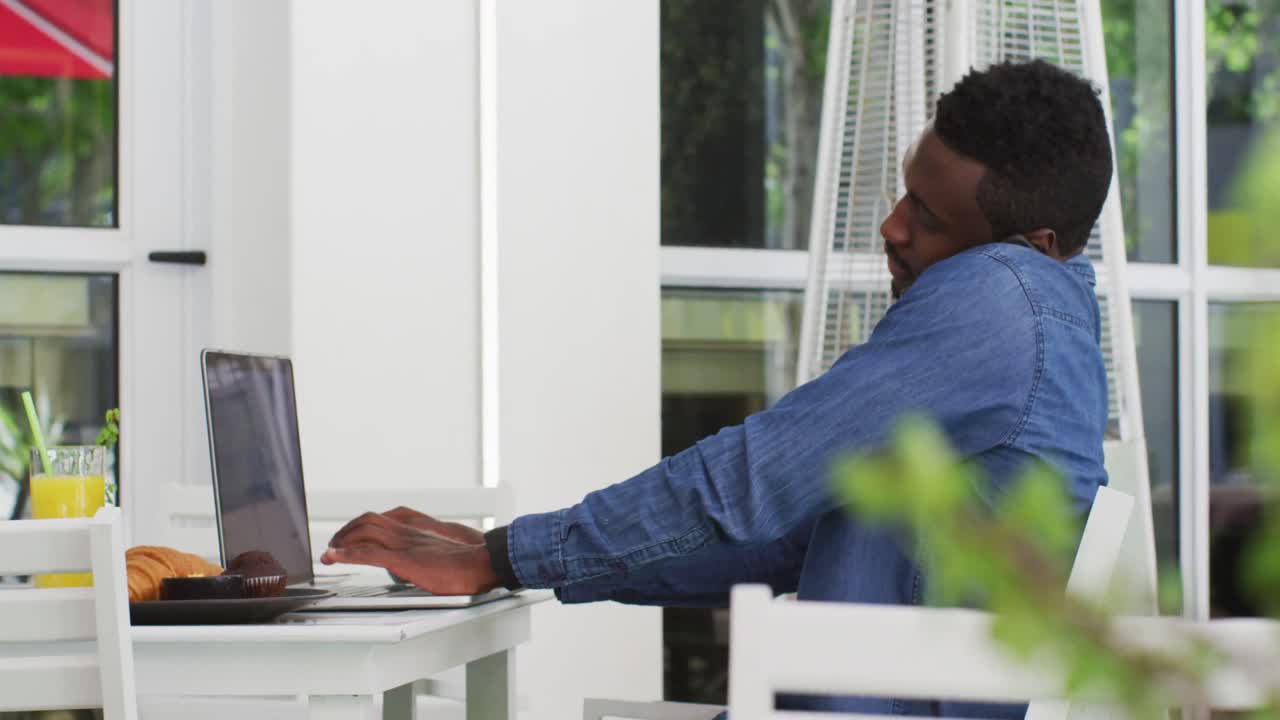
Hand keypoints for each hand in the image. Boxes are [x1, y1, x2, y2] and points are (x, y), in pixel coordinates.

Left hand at [322, 512, 498, 594]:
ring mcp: (405, 544)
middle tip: (335, 543)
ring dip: (342, 540)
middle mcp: (409, 532)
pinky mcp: (404, 560)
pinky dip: (346, 554)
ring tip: (330, 551)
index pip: (384, 518)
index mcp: (419, 528)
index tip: (353, 534)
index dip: (363, 524)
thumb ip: (432, 553)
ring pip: (364, 532)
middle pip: (369, 521)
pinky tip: (334, 557)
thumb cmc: (473, 560)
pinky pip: (368, 553)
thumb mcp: (448, 550)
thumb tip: (426, 565)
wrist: (484, 562)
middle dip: (347, 530)